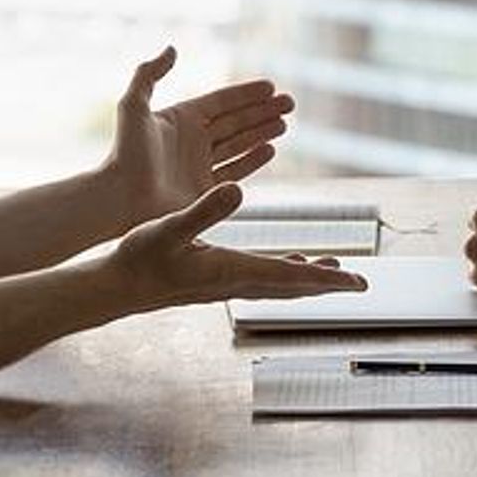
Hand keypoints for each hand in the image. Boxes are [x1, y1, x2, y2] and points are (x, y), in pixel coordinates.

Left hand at [108, 45, 292, 233]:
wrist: (120, 198)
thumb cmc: (125, 153)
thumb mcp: (133, 105)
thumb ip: (149, 74)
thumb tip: (172, 48)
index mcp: (181, 118)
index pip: (222, 102)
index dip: (246, 93)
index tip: (271, 86)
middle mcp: (193, 140)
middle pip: (236, 121)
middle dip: (263, 111)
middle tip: (290, 103)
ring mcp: (200, 165)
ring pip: (239, 144)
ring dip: (262, 132)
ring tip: (284, 123)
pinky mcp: (204, 191)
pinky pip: (235, 171)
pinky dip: (254, 160)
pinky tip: (270, 149)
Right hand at [110, 182, 366, 312]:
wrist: (117, 287)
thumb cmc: (140, 258)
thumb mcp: (171, 227)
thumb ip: (205, 209)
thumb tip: (238, 188)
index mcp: (233, 270)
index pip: (292, 277)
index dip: (328, 279)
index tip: (359, 284)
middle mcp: (236, 282)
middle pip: (293, 286)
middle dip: (327, 284)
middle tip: (359, 284)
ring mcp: (226, 284)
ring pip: (278, 284)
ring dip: (307, 278)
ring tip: (332, 272)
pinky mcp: (215, 281)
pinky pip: (261, 279)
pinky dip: (282, 272)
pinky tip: (284, 264)